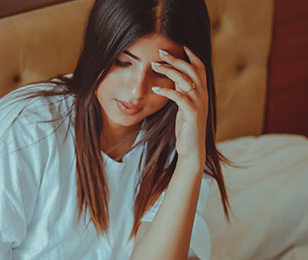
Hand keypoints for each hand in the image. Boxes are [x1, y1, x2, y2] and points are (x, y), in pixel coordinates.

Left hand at [150, 47, 207, 165]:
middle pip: (192, 70)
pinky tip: (155, 88)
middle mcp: (203, 95)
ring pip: (185, 80)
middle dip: (176, 58)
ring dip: (169, 70)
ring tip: (155, 65)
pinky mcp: (192, 113)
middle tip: (161, 51)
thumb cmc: (186, 127)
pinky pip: (178, 97)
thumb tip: (174, 77)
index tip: (180, 46)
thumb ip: (182, 91)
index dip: (192, 56)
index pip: (200, 68)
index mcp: (202, 92)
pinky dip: (166, 90)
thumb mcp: (184, 106)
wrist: (192, 149)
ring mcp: (199, 104)